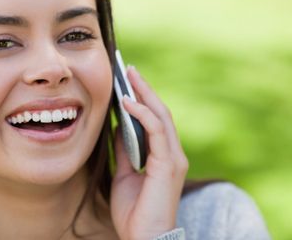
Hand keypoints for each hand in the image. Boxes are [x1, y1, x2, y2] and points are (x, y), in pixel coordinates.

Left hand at [110, 66, 187, 239]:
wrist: (144, 239)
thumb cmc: (135, 213)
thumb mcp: (123, 175)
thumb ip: (124, 151)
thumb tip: (117, 127)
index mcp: (164, 156)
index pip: (156, 120)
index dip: (143, 99)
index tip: (128, 82)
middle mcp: (173, 153)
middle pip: (161, 112)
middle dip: (144, 89)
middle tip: (129, 69)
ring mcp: (173, 158)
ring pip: (161, 116)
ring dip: (144, 94)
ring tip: (129, 76)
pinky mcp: (169, 164)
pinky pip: (156, 131)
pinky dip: (142, 114)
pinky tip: (128, 103)